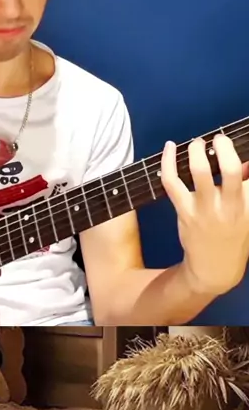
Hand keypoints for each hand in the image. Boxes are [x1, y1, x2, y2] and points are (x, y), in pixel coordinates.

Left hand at [161, 134, 248, 295]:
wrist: (214, 268)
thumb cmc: (234, 235)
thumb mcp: (246, 213)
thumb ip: (245, 187)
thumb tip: (243, 162)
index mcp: (244, 206)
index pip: (243, 176)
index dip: (236, 154)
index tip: (227, 142)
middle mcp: (227, 206)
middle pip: (227, 171)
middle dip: (221, 148)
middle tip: (216, 140)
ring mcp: (203, 209)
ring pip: (198, 174)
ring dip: (195, 152)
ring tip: (196, 142)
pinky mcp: (184, 211)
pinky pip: (172, 183)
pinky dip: (168, 162)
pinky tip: (169, 147)